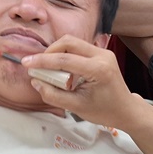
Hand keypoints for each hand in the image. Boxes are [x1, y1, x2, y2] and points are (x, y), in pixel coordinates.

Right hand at [22, 35, 140, 127]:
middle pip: (68, 42)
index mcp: (98, 70)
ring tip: (48, 68)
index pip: (65, 60)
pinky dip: (65, 54)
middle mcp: (102, 55)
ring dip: (56, 52)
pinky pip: (78, 47)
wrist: (126, 110)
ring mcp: (103, 52)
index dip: (43, 61)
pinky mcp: (101, 52)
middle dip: (49, 52)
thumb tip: (35, 81)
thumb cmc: (104, 111)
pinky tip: (60, 68)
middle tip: (37, 65)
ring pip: (72, 42)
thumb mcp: (76, 107)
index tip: (26, 63)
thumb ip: (53, 95)